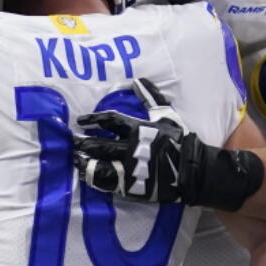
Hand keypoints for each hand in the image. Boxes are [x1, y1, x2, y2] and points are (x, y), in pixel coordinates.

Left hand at [74, 78, 265, 211]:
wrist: (192, 170)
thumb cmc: (180, 140)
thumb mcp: (167, 115)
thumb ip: (151, 97)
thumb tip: (137, 79)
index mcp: (140, 130)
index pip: (111, 121)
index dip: (94, 120)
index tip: (81, 121)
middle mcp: (133, 148)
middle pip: (102, 144)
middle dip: (85, 143)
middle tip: (73, 142)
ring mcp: (131, 169)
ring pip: (101, 164)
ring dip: (85, 161)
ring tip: (75, 158)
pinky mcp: (132, 186)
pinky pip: (108, 182)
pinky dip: (94, 178)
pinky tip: (85, 175)